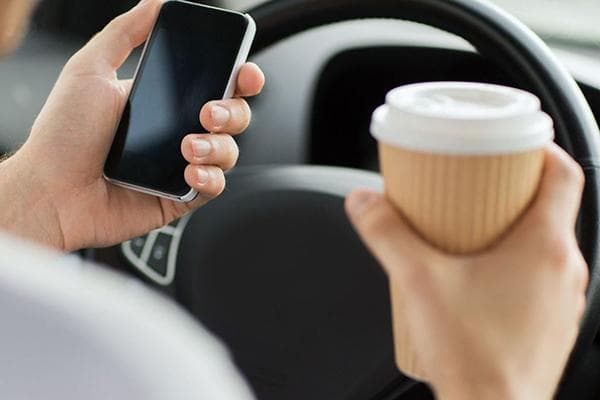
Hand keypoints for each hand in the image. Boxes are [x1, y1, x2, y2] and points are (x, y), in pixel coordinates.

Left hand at [0, 0, 263, 250]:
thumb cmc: (64, 135)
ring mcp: (182, 165)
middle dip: (232, 112)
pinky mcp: (181, 197)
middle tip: (208, 112)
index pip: (217, 84)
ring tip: (187, 147)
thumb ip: (126, 32)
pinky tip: (188, 173)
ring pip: (229, 151)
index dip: (240, 77)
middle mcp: (178, 130)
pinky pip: (215, 186)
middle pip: (234, 116)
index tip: (245, 73)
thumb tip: (157, 3)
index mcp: (165, 100)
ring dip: (218, 146)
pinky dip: (210, 178)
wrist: (51, 191)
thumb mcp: (90, 68)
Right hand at [345, 144, 587, 399]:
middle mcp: (565, 270)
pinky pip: (539, 275)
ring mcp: (561, 299)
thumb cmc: (474, 357)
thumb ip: (386, 234)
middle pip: (550, 207)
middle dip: (514, 188)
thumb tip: (364, 202)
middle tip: (478, 182)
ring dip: (513, 226)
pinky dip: (515, 261)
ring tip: (472, 226)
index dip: (541, 149)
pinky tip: (477, 273)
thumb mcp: (418, 281)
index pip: (564, 175)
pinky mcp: (549, 322)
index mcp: (546, 248)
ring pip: (545, 243)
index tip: (516, 142)